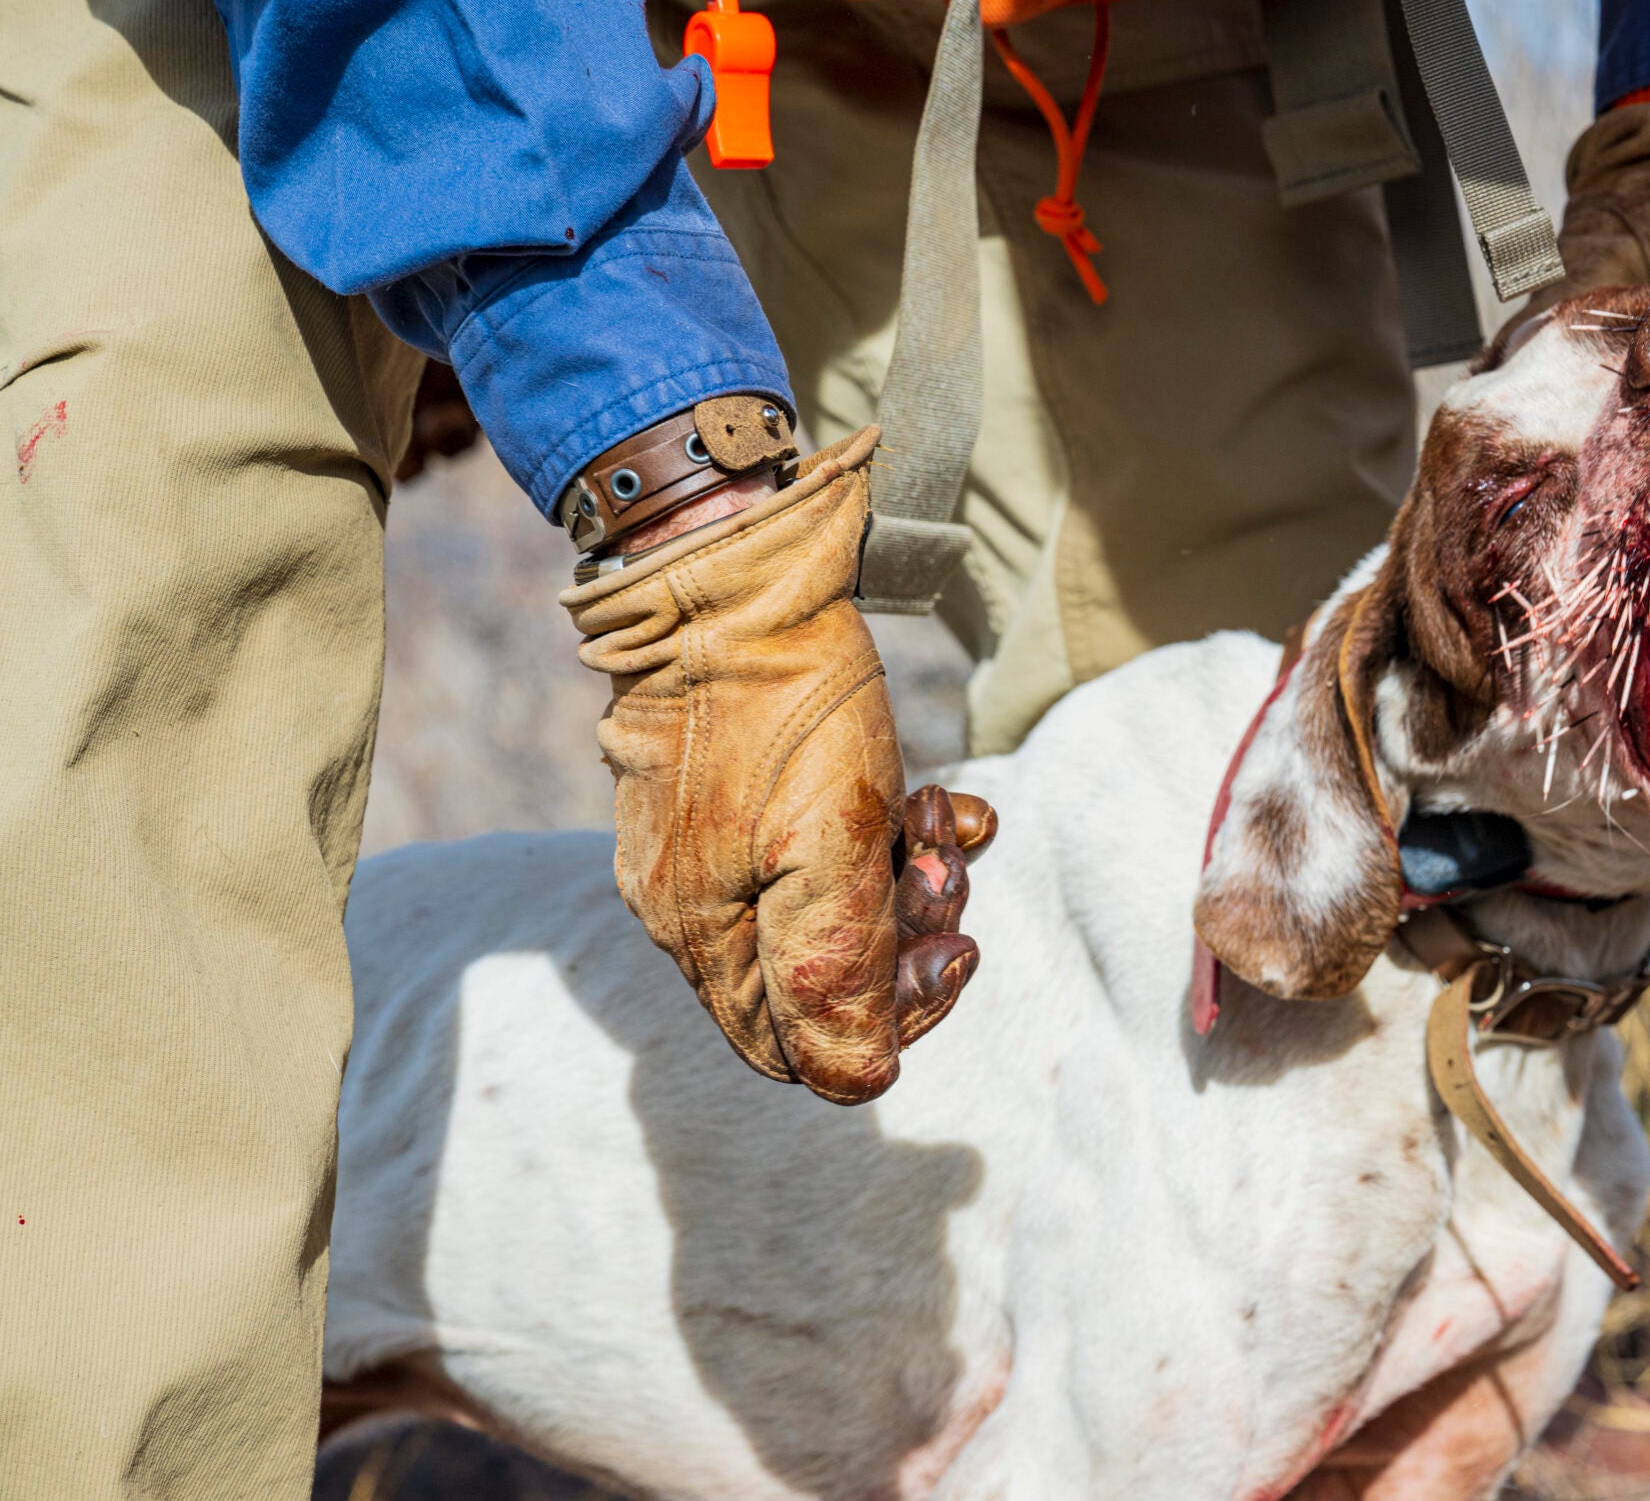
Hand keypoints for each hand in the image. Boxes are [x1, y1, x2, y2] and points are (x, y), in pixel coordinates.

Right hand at [563, 426, 995, 1102]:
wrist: (736, 566)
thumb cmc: (782, 708)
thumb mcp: (831, 849)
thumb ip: (837, 974)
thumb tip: (858, 1084)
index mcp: (703, 936)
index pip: (797, 1051)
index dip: (886, 1024)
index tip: (948, 957)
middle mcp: (701, 901)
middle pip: (826, 980)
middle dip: (911, 937)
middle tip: (947, 874)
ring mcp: (723, 842)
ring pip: (842, 907)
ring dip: (916, 873)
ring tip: (940, 815)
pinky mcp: (753, 788)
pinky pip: (838, 843)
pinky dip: (901, 828)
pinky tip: (948, 797)